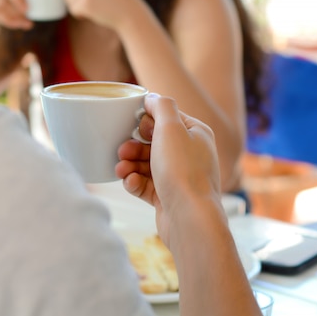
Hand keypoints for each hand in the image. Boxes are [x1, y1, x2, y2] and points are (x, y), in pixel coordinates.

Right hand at [116, 93, 222, 245]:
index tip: (132, 126)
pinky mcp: (168, 197)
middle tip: (122, 150)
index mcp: (195, 134)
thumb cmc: (183, 171)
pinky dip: (135, 182)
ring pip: (147, 164)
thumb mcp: (171, 128)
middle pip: (154, 143)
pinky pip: (146, 184)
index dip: (147, 121)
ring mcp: (179, 177)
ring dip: (130, 165)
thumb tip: (152, 97)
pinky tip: (129, 183)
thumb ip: (161, 106)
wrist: (190, 218)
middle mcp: (190, 154)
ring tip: (121, 169)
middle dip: (134, 146)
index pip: (168, 119)